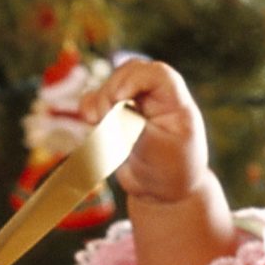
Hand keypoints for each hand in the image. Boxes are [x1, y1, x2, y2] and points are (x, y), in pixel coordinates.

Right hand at [81, 58, 213, 207]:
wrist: (163, 192)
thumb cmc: (171, 170)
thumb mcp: (158, 150)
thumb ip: (136, 127)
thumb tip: (114, 109)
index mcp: (175, 102)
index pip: (157, 73)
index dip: (134, 79)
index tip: (119, 99)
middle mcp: (155, 97)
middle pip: (129, 72)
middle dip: (112, 90)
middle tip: (106, 116)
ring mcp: (135, 105)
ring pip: (111, 85)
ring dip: (99, 100)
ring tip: (98, 122)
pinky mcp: (116, 116)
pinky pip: (97, 101)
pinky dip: (89, 108)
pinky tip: (89, 120)